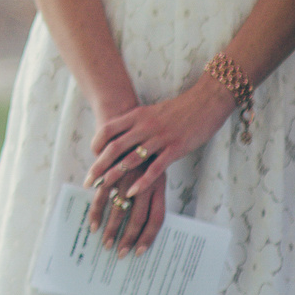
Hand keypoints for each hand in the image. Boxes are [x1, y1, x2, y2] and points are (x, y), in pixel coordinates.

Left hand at [83, 81, 235, 251]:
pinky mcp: (175, 148)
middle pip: (114, 148)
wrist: (206, 102)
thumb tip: (122, 137)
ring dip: (115, 176)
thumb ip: (137, 123)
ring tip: (104, 190)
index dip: (97, 143)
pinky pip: (155, 168)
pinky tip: (131, 193)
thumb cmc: (179, 109)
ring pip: (131, 159)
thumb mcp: (152, 112)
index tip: (92, 156)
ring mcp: (160, 138)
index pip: (108, 129)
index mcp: (137, 115)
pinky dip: (141, 182)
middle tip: (88, 182)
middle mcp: (145, 126)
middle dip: (99, 166)